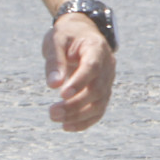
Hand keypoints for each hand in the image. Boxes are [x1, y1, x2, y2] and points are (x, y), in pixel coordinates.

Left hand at [43, 15, 113, 131]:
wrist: (81, 33)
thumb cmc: (66, 36)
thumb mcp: (56, 41)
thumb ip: (55, 61)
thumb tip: (54, 85)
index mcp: (97, 48)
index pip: (93, 68)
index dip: (80, 82)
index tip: (61, 95)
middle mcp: (107, 65)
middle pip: (97, 89)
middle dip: (75, 104)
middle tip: (51, 112)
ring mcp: (108, 79)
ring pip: (100, 102)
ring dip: (79, 115)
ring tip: (55, 118)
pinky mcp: (103, 90)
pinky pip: (99, 109)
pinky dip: (86, 121)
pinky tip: (67, 126)